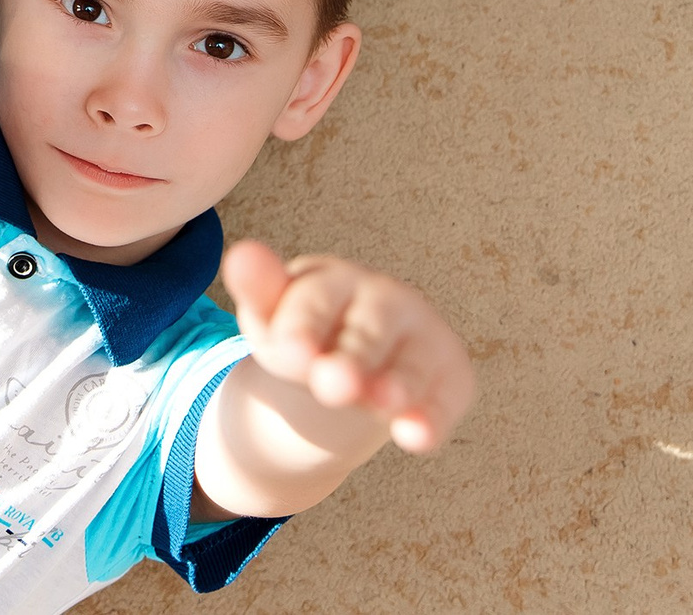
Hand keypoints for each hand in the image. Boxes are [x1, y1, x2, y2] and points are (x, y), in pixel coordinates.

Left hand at [222, 240, 472, 452]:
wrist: (350, 365)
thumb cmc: (304, 334)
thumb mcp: (271, 318)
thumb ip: (259, 291)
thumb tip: (242, 255)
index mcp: (333, 280)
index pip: (314, 303)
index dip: (302, 329)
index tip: (289, 354)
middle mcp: (386, 300)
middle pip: (366, 333)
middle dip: (351, 359)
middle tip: (333, 383)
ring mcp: (423, 336)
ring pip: (411, 364)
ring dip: (398, 384)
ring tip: (380, 402)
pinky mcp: (450, 375)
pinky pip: (445, 398)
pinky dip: (433, 418)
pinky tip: (416, 438)